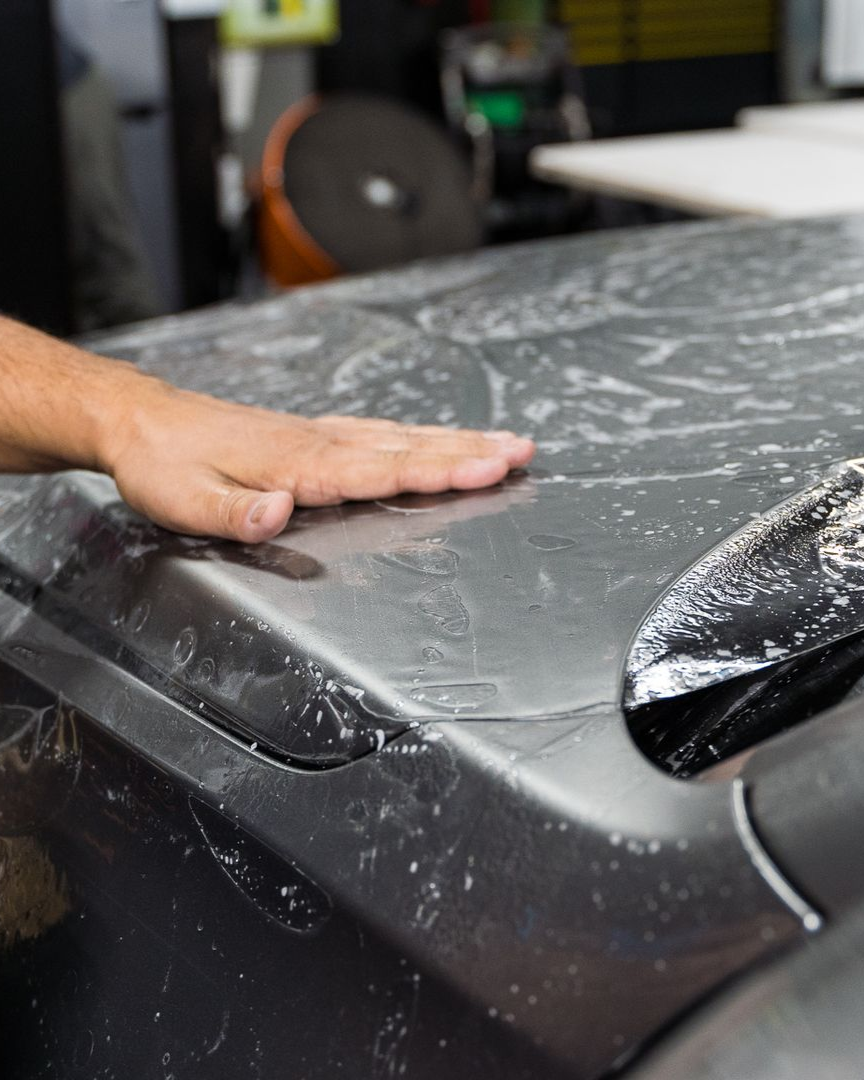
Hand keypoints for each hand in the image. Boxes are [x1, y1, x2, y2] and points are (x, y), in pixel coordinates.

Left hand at [105, 379, 534, 542]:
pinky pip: (382, 431)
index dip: (437, 472)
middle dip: (469, 451)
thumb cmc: (164, 465)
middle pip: (408, 447)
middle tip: (524, 452)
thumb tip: (281, 514)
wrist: (142, 420)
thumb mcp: (184, 500)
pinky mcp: (314, 432)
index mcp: (298, 464)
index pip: (380, 469)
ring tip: (507, 443)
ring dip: (457, 440)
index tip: (488, 469)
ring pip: (402, 435)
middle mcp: (318, 442)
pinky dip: (422, 433)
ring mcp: (320, 432)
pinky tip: (441, 437)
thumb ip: (234, 512)